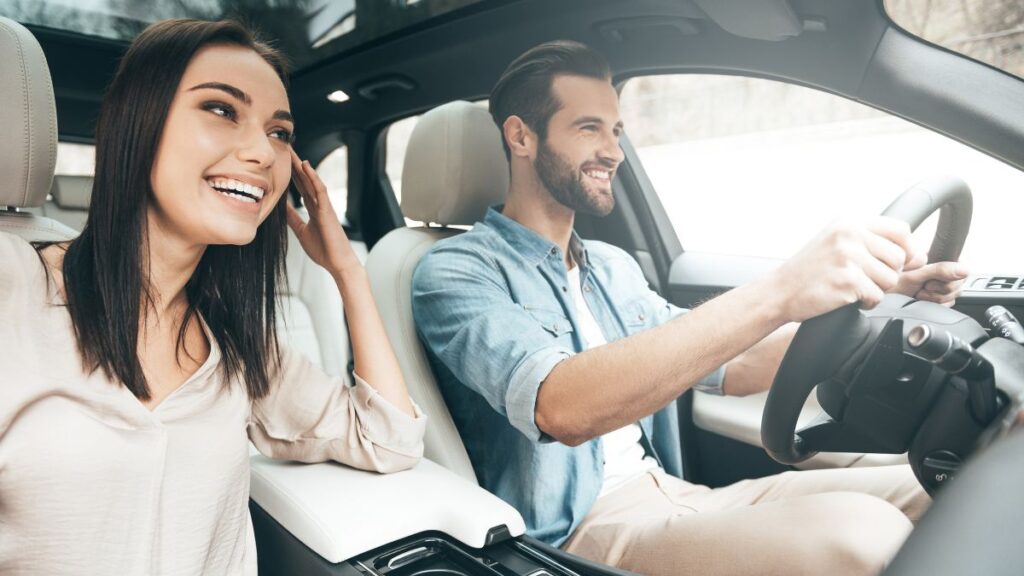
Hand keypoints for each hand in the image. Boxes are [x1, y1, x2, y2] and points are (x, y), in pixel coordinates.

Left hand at [286, 149, 361, 279]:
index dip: (292, 174)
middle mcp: (319, 204)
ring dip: (302, 166)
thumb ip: (292, 218)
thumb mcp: (301, 231)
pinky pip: (320, 190)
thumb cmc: (323, 250)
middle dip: (295, 164)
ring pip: (312, 181)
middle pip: (305, 180)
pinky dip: (313, 177)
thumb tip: (280, 208)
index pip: (301, 187)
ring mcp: (324, 206)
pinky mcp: (328, 210)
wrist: (338, 263)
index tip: (283, 161)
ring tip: (293, 151)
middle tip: (286, 148)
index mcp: (313, 209)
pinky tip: (306, 166)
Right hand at [770, 217, 917, 322]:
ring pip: (890, 279)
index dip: (909, 249)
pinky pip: (877, 296)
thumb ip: (871, 242)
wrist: (778, 291)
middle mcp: (850, 235)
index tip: (903, 263)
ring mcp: (848, 257)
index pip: (900, 230)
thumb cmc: (809, 270)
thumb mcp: (835, 241)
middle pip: (898, 258)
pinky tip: (847, 299)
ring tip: (853, 289)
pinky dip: (867, 303)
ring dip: (876, 290)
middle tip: (865, 280)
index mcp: (849, 222)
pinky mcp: (848, 281)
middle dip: (888, 274)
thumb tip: (918, 255)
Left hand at [892, 253, 967, 305]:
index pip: (961, 267)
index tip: (933, 281)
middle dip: (940, 290)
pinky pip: (948, 304)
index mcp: (939, 259)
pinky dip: (935, 305)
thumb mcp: (915, 275)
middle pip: (959, 284)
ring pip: (954, 296)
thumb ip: (940, 270)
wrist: (882, 297)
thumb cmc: (892, 282)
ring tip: (919, 294)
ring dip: (935, 298)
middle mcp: (942, 271)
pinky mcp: (938, 297)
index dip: (952, 277)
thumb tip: (965, 270)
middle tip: (923, 288)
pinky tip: (922, 301)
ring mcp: (941, 284)